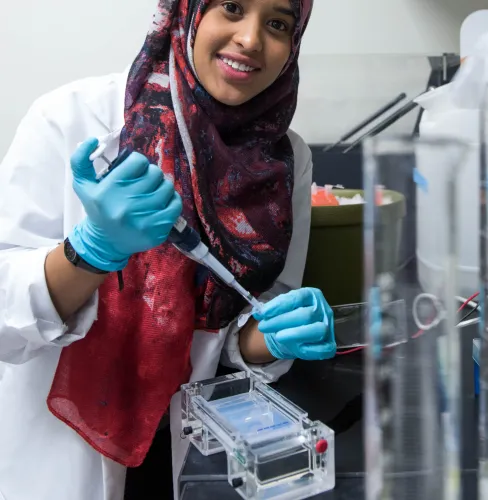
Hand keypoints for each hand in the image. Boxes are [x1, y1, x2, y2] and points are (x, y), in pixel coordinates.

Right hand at [68, 138, 181, 271]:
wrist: (105, 243)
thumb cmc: (97, 210)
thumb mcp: (82, 185)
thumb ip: (80, 160)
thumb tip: (93, 140)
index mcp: (109, 189)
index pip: (138, 161)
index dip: (139, 163)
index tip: (136, 171)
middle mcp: (126, 203)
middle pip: (155, 173)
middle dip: (152, 174)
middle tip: (147, 181)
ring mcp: (144, 218)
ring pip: (167, 187)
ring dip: (163, 186)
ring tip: (155, 191)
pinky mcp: (157, 229)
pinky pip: (175, 204)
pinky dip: (172, 200)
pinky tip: (163, 202)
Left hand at [252, 288, 335, 360]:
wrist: (297, 332)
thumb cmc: (289, 316)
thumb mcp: (280, 308)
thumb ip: (270, 309)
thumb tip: (258, 312)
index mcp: (312, 296)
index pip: (298, 297)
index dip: (280, 305)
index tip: (264, 313)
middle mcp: (323, 309)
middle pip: (306, 315)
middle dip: (282, 321)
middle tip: (264, 326)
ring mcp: (328, 327)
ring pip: (317, 330)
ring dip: (295, 334)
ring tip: (278, 336)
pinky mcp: (330, 344)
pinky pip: (323, 349)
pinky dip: (309, 350)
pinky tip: (296, 349)